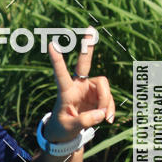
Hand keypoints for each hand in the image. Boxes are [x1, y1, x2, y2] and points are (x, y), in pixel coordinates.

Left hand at [43, 28, 114, 142]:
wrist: (68, 132)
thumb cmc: (63, 128)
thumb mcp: (70, 127)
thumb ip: (84, 121)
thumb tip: (101, 113)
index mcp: (65, 91)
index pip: (61, 74)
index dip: (57, 60)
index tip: (51, 44)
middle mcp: (78, 85)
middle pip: (84, 64)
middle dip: (88, 47)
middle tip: (91, 29)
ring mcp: (89, 88)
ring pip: (104, 86)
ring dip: (106, 102)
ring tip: (104, 119)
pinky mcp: (98, 95)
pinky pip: (109, 99)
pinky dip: (110, 109)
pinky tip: (107, 119)